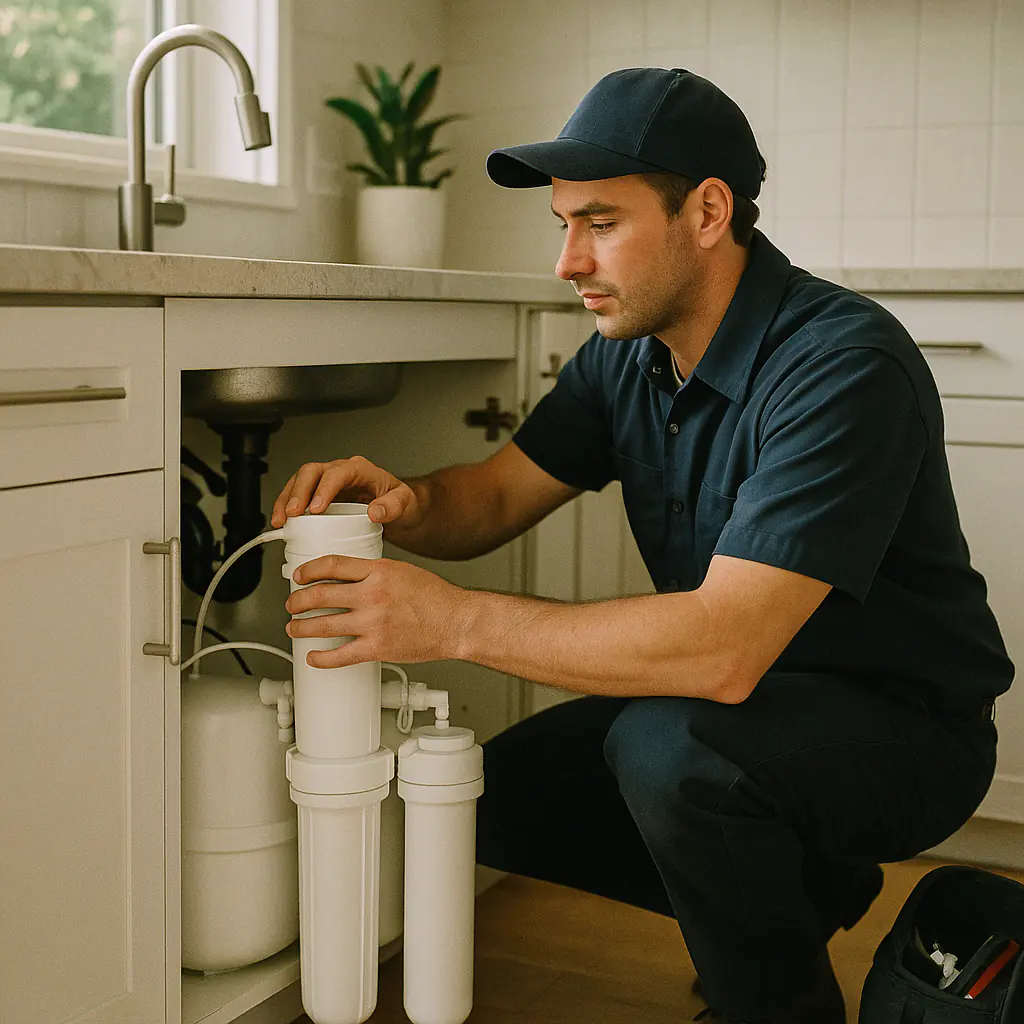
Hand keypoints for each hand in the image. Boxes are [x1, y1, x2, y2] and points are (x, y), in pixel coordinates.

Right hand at [270, 456, 420, 528]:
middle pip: (312, 472)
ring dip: (286, 499)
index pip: (337, 473)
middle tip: (292, 514)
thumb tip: (375, 512)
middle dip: (298, 492)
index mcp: (360, 469)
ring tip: (281, 520)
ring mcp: (327, 482)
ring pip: (299, 481)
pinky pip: (298, 495)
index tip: (315, 509)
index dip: (324, 489)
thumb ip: (393, 506)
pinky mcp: (319, 495)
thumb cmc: (401, 502)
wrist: (400, 509)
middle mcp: (340, 472)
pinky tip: (282, 523)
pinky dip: (286, 507)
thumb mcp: (405, 503)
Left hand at [284, 554, 469, 667]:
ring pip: (323, 625)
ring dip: (301, 628)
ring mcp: (373, 623)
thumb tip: (347, 577)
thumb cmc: (435, 598)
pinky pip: (340, 655)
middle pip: (320, 595)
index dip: (309, 571)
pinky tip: (313, 657)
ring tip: (294, 628)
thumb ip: (375, 572)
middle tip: (292, 605)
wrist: (456, 622)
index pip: (332, 565)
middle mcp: (373, 595)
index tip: (300, 576)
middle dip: (298, 601)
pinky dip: (321, 658)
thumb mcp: (403, 571)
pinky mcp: (377, 648)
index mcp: (379, 571)